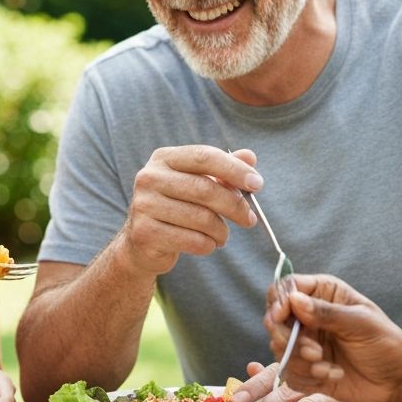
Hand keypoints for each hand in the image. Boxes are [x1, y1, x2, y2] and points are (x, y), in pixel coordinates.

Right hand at [120, 146, 261, 275]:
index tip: (258, 184)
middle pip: (205, 189)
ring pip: (201, 218)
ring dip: (222, 231)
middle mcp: (149, 177)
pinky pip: (192, 240)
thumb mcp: (198, 183)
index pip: (205, 156)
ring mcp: (144, 205)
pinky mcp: (145, 232)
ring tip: (223, 235)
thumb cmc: (177, 206)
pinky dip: (208, 245)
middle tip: (249, 219)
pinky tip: (207, 244)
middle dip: (235, 206)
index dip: (234, 169)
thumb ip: (223, 170)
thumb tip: (250, 157)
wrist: (143, 242)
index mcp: (164, 158)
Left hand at [233, 362, 395, 401]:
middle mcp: (321, 380)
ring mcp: (338, 398)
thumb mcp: (314, 372)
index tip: (237, 399)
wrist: (395, 386)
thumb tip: (250, 367)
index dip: (255, 386)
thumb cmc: (349, 379)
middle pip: (287, 393)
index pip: (276, 374)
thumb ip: (281, 372)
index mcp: (307, 367)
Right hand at [263, 274, 401, 401]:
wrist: (398, 383)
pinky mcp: (305, 368)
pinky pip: (288, 372)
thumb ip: (327, 313)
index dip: (278, 300)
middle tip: (314, 352)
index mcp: (323, 293)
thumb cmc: (386, 344)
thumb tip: (294, 299)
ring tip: (327, 367)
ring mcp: (306, 342)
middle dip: (288, 338)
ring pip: (278, 347)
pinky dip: (307, 377)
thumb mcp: (361, 323)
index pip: (287, 287)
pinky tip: (332, 376)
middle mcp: (309, 315)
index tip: (280, 316)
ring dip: (300, 361)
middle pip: (274, 318)